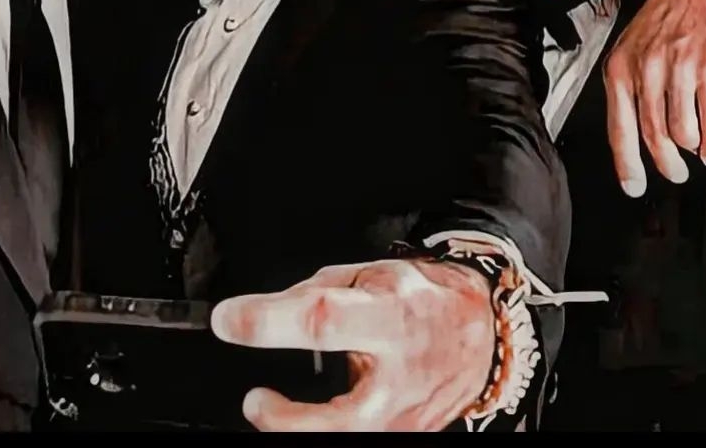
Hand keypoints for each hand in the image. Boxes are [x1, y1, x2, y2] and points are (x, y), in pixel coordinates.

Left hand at [210, 257, 493, 431]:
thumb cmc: (421, 299)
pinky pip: (351, 438)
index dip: (268, 321)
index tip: (228, 319)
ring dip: (294, 429)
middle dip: (284, 417)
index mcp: (391, 314)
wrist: (477, 336)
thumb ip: (315, 292)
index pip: (322, 319)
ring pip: (343, 439)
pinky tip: (303, 417)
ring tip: (267, 408)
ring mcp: (405, 419)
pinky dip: (318, 428)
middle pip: (338, 415)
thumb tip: (260, 314)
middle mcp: (401, 374)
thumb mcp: (370, 273)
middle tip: (254, 399)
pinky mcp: (402, 438)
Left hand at [604, 0, 705, 195]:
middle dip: (664, 164)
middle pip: (652, 136)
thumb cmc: (660, 26)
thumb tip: (628, 137)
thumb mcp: (628, 53)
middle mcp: (645, 72)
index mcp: (619, 70)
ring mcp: (678, 71)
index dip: (626, 163)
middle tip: (673, 175)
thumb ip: (626, 92)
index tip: (633, 187)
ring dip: (688, 151)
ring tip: (693, 155)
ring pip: (680, 132)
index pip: (618, 127)